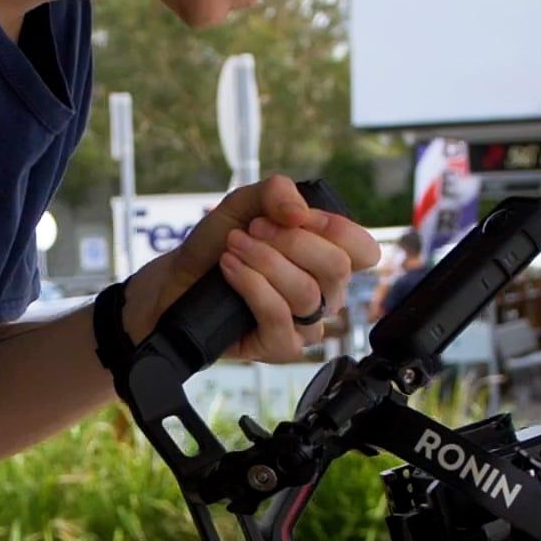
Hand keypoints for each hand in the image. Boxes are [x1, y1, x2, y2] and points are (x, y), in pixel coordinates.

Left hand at [132, 175, 379, 363]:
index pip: (363, 250)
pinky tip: (229, 270)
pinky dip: (252, 287)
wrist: (177, 282)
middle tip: (252, 230)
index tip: (293, 215)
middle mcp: (326, 294)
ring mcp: (307, 325)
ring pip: (306, 294)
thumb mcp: (245, 205)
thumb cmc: (218, 245)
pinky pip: (280, 318)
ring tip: (233, 248)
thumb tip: (299, 212)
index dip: (335, 228)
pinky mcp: (282, 347)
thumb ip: (275, 193)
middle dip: (291, 242)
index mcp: (328, 259)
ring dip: (264, 262)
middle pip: (336, 268)